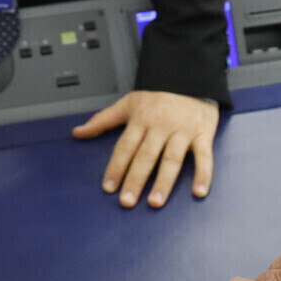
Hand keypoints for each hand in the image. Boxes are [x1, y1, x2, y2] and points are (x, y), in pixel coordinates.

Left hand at [74, 90, 217, 207]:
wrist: (192, 78)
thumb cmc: (158, 96)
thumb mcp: (128, 103)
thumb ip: (102, 120)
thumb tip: (77, 132)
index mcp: (141, 119)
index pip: (125, 147)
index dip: (116, 167)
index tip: (108, 187)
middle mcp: (161, 126)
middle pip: (146, 156)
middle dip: (135, 180)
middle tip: (127, 201)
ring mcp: (183, 131)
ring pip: (172, 159)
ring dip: (164, 182)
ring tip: (155, 202)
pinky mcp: (203, 134)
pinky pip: (204, 156)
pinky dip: (204, 174)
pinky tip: (199, 192)